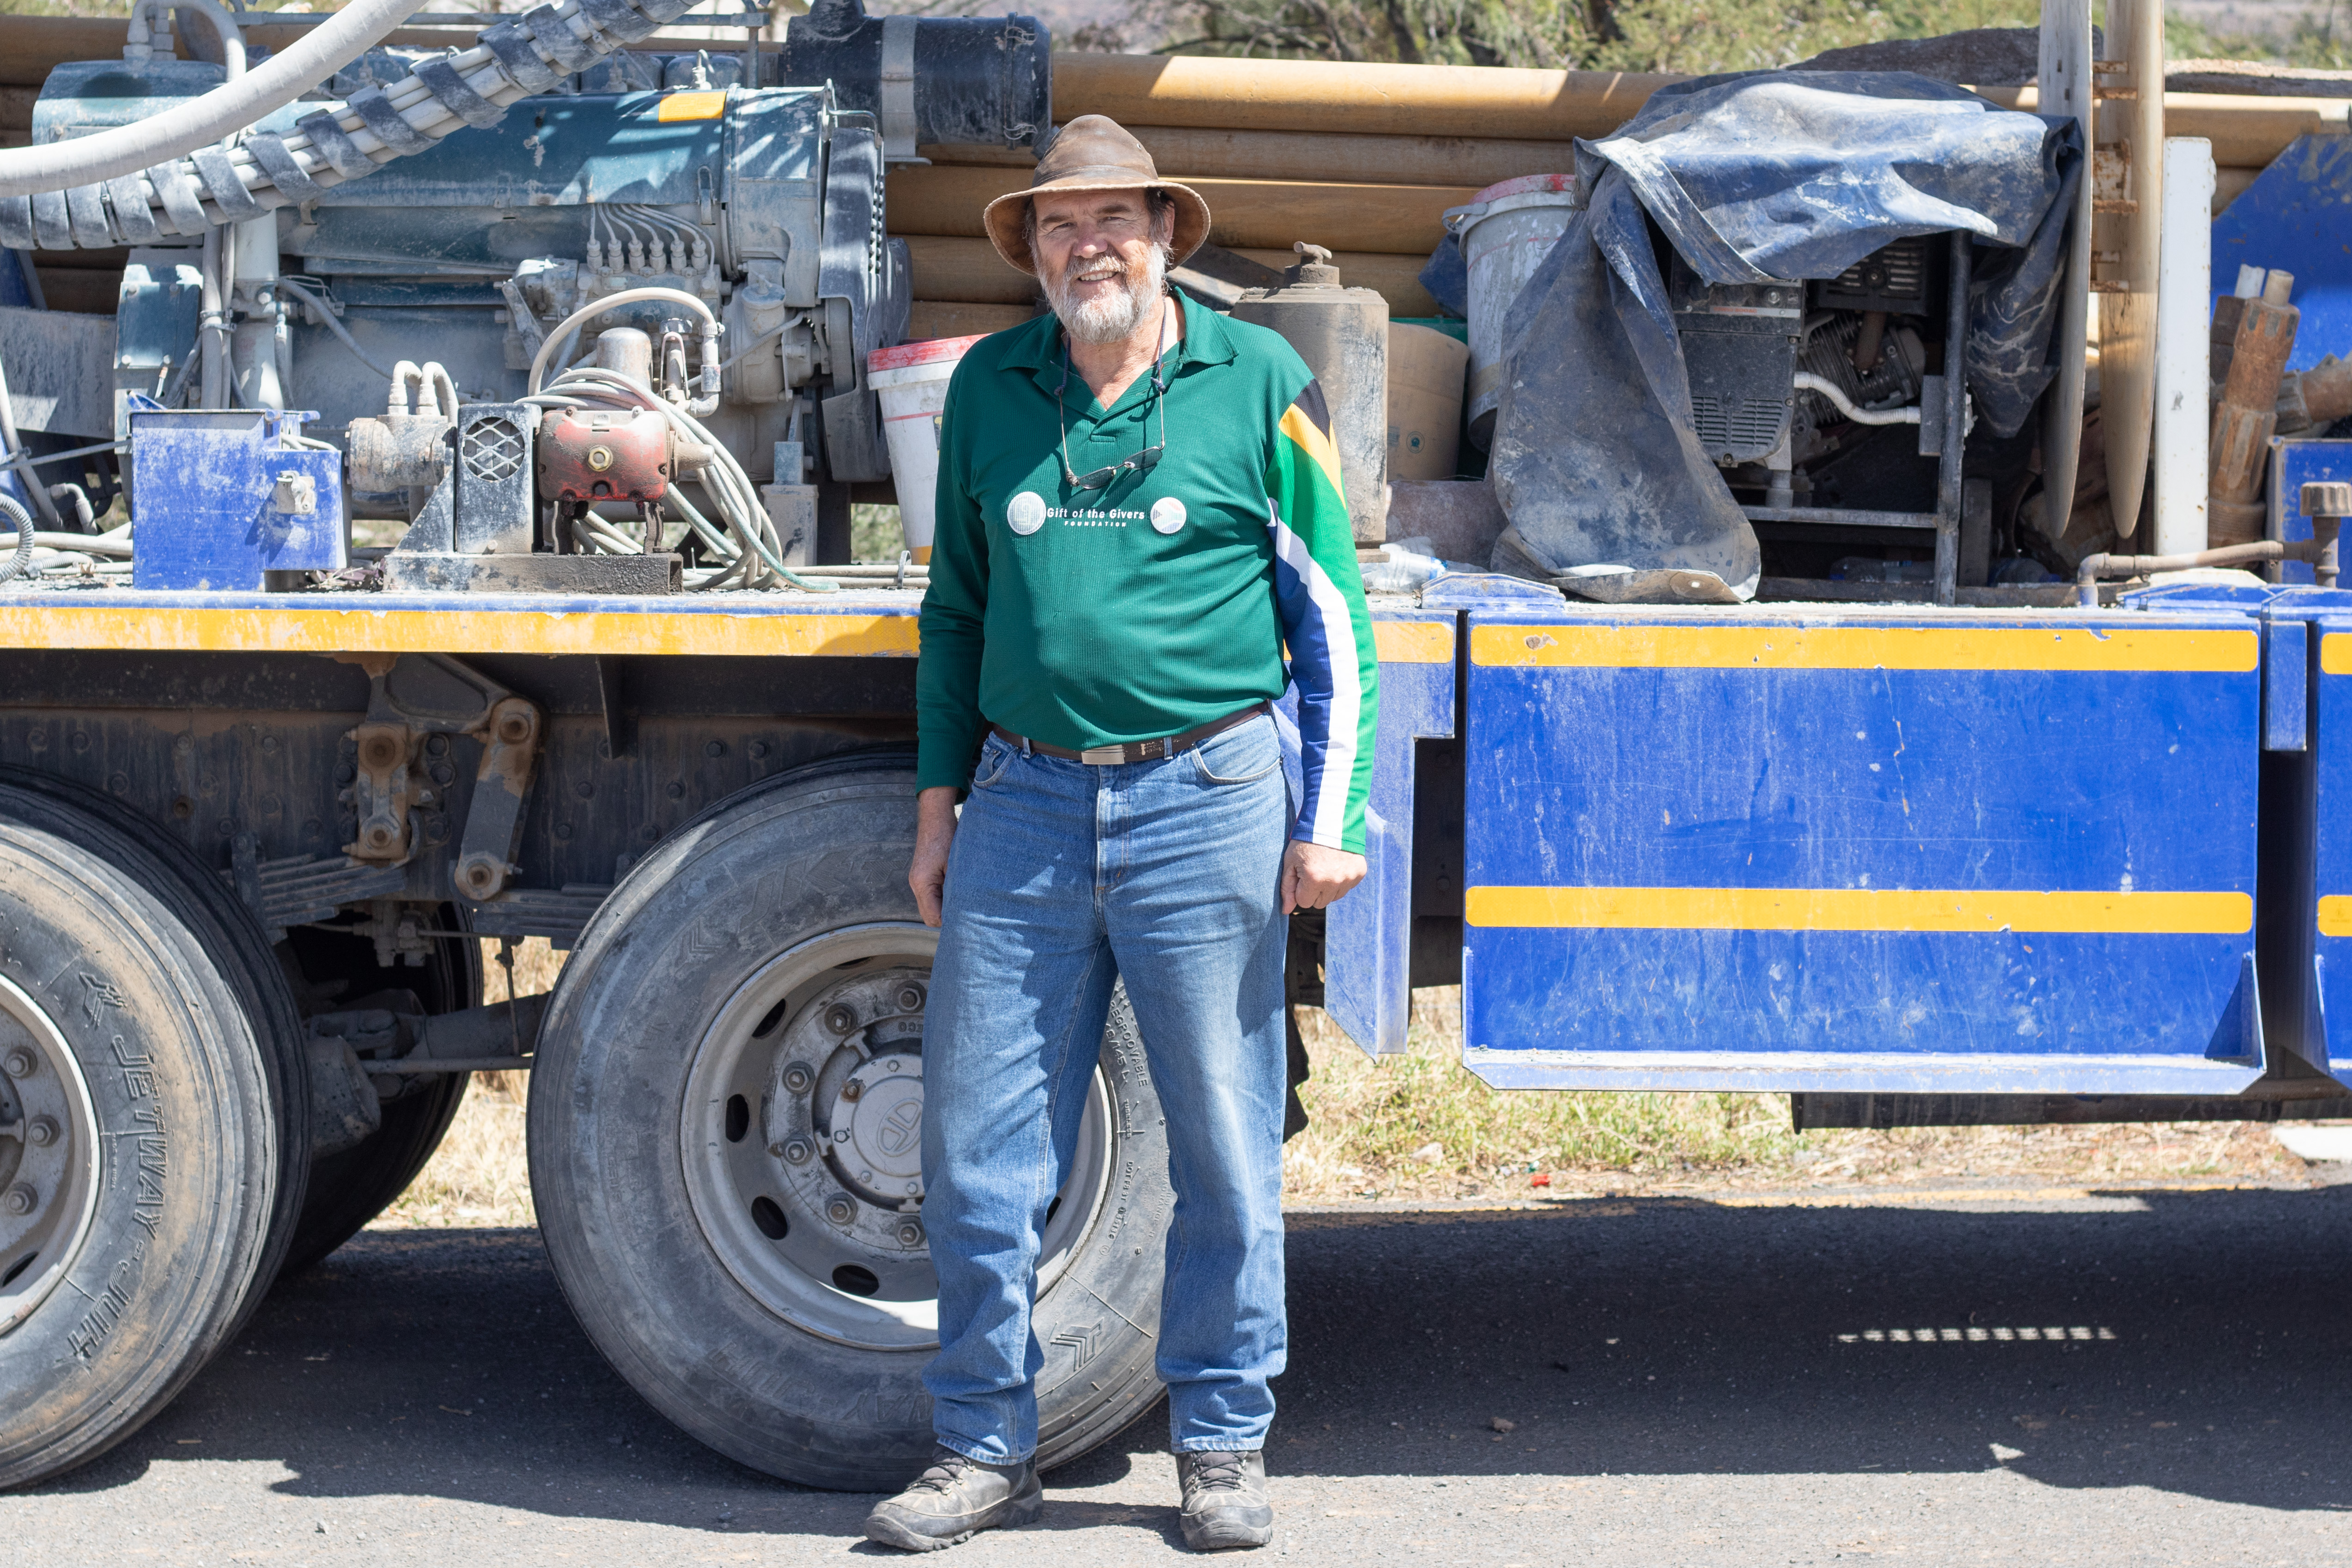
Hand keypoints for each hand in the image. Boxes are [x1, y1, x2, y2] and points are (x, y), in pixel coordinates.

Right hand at [909, 786, 959, 926]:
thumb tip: (966, 912)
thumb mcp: (957, 865)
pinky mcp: (922, 877)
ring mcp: (917, 881)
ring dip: (947, 908)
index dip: (951, 923)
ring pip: (931, 907)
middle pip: (931, 917)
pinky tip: (959, 893)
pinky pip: (932, 897)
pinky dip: (944, 898)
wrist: (936, 818)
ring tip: (966, 905)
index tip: (970, 923)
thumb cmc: (948, 838)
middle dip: (948, 919)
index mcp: (922, 884)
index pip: (934, 917)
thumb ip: (958, 890)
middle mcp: (916, 885)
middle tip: (971, 918)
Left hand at [1281, 839, 1365, 914]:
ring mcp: (1349, 877)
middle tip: (1314, 869)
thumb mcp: (1290, 862)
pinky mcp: (1360, 872)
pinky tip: (1337, 863)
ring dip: (1329, 886)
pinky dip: (1342, 879)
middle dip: (1314, 890)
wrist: (1331, 819)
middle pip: (1320, 903)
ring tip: (1326, 865)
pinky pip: (1347, 887)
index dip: (1301, 888)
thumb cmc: (1305, 841)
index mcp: (1314, 879)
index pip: (1304, 902)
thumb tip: (1286, 911)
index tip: (1303, 873)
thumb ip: (1287, 888)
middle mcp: (1333, 881)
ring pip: (1334, 897)